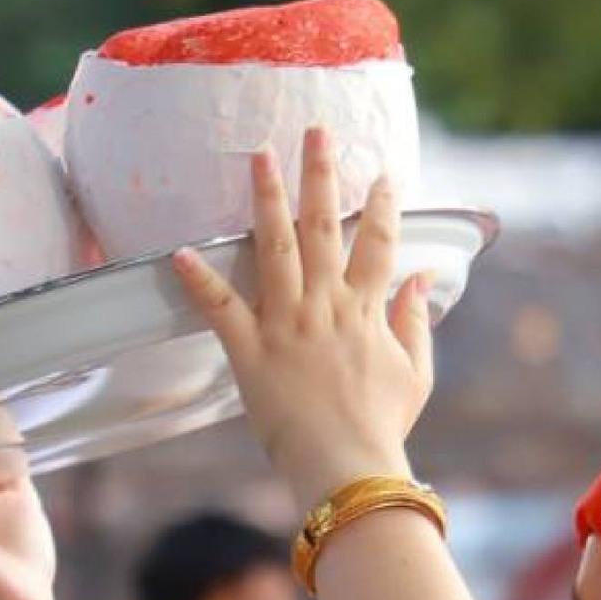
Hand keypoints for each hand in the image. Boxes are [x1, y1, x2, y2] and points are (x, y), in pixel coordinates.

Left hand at [171, 128, 433, 506]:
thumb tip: (422, 280)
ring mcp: (287, 326)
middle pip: (323, 228)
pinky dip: (199, 280)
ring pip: (275, 248)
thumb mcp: (415, 373)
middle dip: (320, 174)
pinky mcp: (251, 353)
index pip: (378, 244)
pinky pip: (221, 309)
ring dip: (267, 198)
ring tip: (258, 155)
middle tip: (313, 130)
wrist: (349, 468)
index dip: (382, 206)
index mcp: (366, 312)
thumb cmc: (382, 426)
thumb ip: (415, 321)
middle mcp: (326, 307)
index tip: (382, 173)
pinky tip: (178, 251)